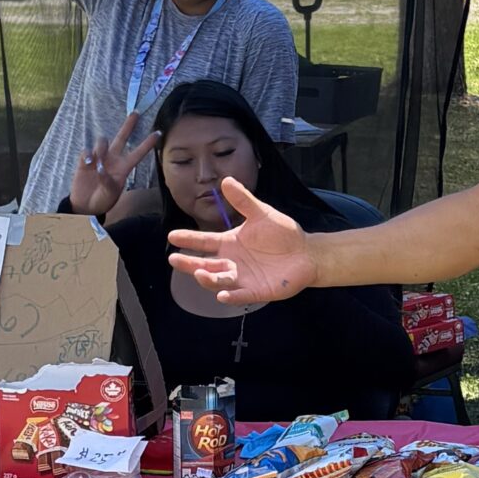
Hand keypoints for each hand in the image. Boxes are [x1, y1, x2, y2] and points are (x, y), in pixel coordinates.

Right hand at [70, 111, 159, 218]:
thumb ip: (107, 181)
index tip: (158, 132)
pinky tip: (87, 164)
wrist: (85, 206)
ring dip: (101, 148)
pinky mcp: (86, 160)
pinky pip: (87, 151)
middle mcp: (113, 160)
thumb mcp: (109, 194)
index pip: (138, 153)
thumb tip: (101, 167)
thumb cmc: (102, 200)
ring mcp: (99, 158)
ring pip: (103, 141)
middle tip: (136, 113)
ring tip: (97, 162)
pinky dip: (87, 155)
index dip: (148, 143)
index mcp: (123, 168)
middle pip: (122, 138)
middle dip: (128, 125)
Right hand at [168, 179, 316, 304]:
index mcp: (230, 243)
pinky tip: (222, 295)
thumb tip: (226, 181)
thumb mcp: (262, 214)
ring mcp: (242, 278)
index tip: (172, 236)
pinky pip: (241, 296)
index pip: (205, 242)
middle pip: (206, 264)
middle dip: (189, 263)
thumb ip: (244, 201)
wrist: (306, 253)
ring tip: (199, 273)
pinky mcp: (256, 291)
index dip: (189, 239)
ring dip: (208, 279)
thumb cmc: (283, 234)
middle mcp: (232, 262)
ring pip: (220, 280)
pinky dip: (231, 296)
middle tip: (174, 259)